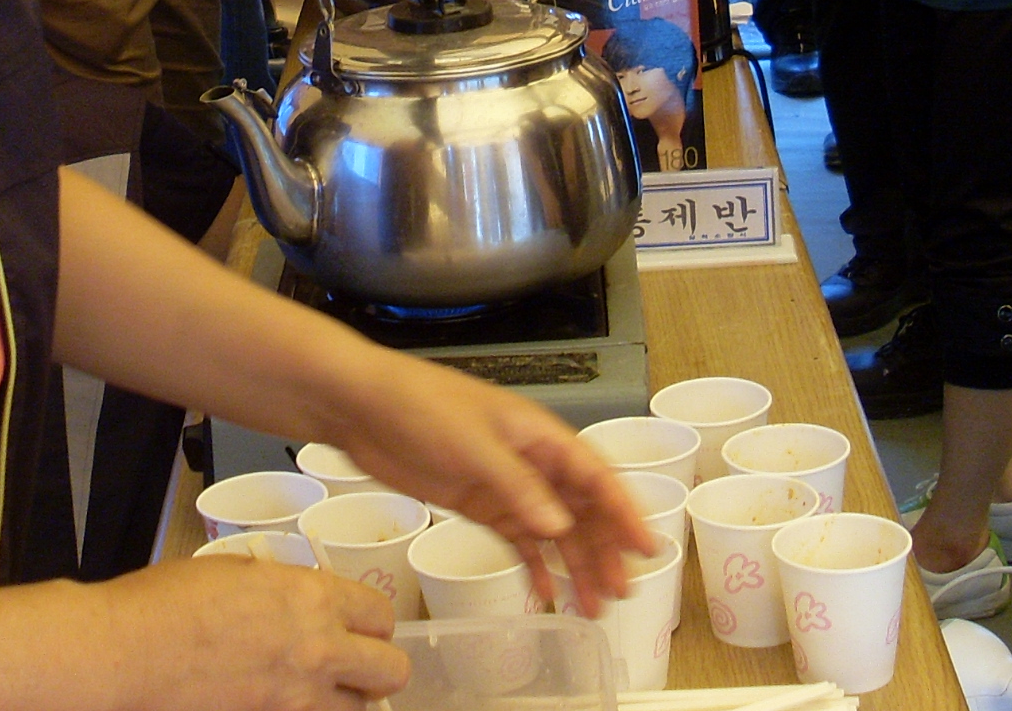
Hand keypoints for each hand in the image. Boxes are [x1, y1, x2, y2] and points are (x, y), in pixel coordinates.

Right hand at [97, 555, 407, 709]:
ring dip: (345, 700)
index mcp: (312, 599)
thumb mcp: (237, 570)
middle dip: (378, 668)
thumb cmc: (166, 604)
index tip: (363, 626)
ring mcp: (297, 701)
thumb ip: (282, 587)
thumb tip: (297, 596)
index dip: (374, 622)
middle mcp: (318, 652)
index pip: (382, 615)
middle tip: (356, 665)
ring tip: (320, 691)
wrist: (126, 652)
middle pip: (391, 671)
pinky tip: (283, 703)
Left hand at [321, 349, 657, 615]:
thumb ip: (518, 486)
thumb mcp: (474, 445)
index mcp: (539, 435)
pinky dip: (534, 566)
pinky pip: (517, 540)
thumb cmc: (421, 407)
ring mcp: (504, 484)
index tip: (647, 547)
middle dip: (603, 549)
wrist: (364, 406)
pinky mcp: (478, 503)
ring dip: (574, 565)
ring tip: (594, 605)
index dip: (625, 511)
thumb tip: (559, 526)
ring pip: (552, 531)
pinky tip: (546, 595)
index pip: (595, 476)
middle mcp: (530, 460)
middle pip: (580, 509)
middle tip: (621, 591)